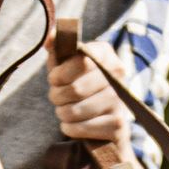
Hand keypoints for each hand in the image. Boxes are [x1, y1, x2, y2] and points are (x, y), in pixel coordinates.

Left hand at [46, 45, 132, 168]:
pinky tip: (73, 125)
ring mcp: (119, 100)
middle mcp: (118, 74)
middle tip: (56, 97)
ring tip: (65, 110)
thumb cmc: (79, 86)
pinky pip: (81, 128)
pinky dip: (70, 128)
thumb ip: (57, 48)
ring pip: (75, 110)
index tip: (53, 79)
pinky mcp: (117, 125)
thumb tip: (49, 40)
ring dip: (62, 113)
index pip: (80, 61)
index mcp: (105, 53)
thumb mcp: (66, 63)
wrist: (104, 121)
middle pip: (75, 89)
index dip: (60, 73)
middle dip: (57, 96)